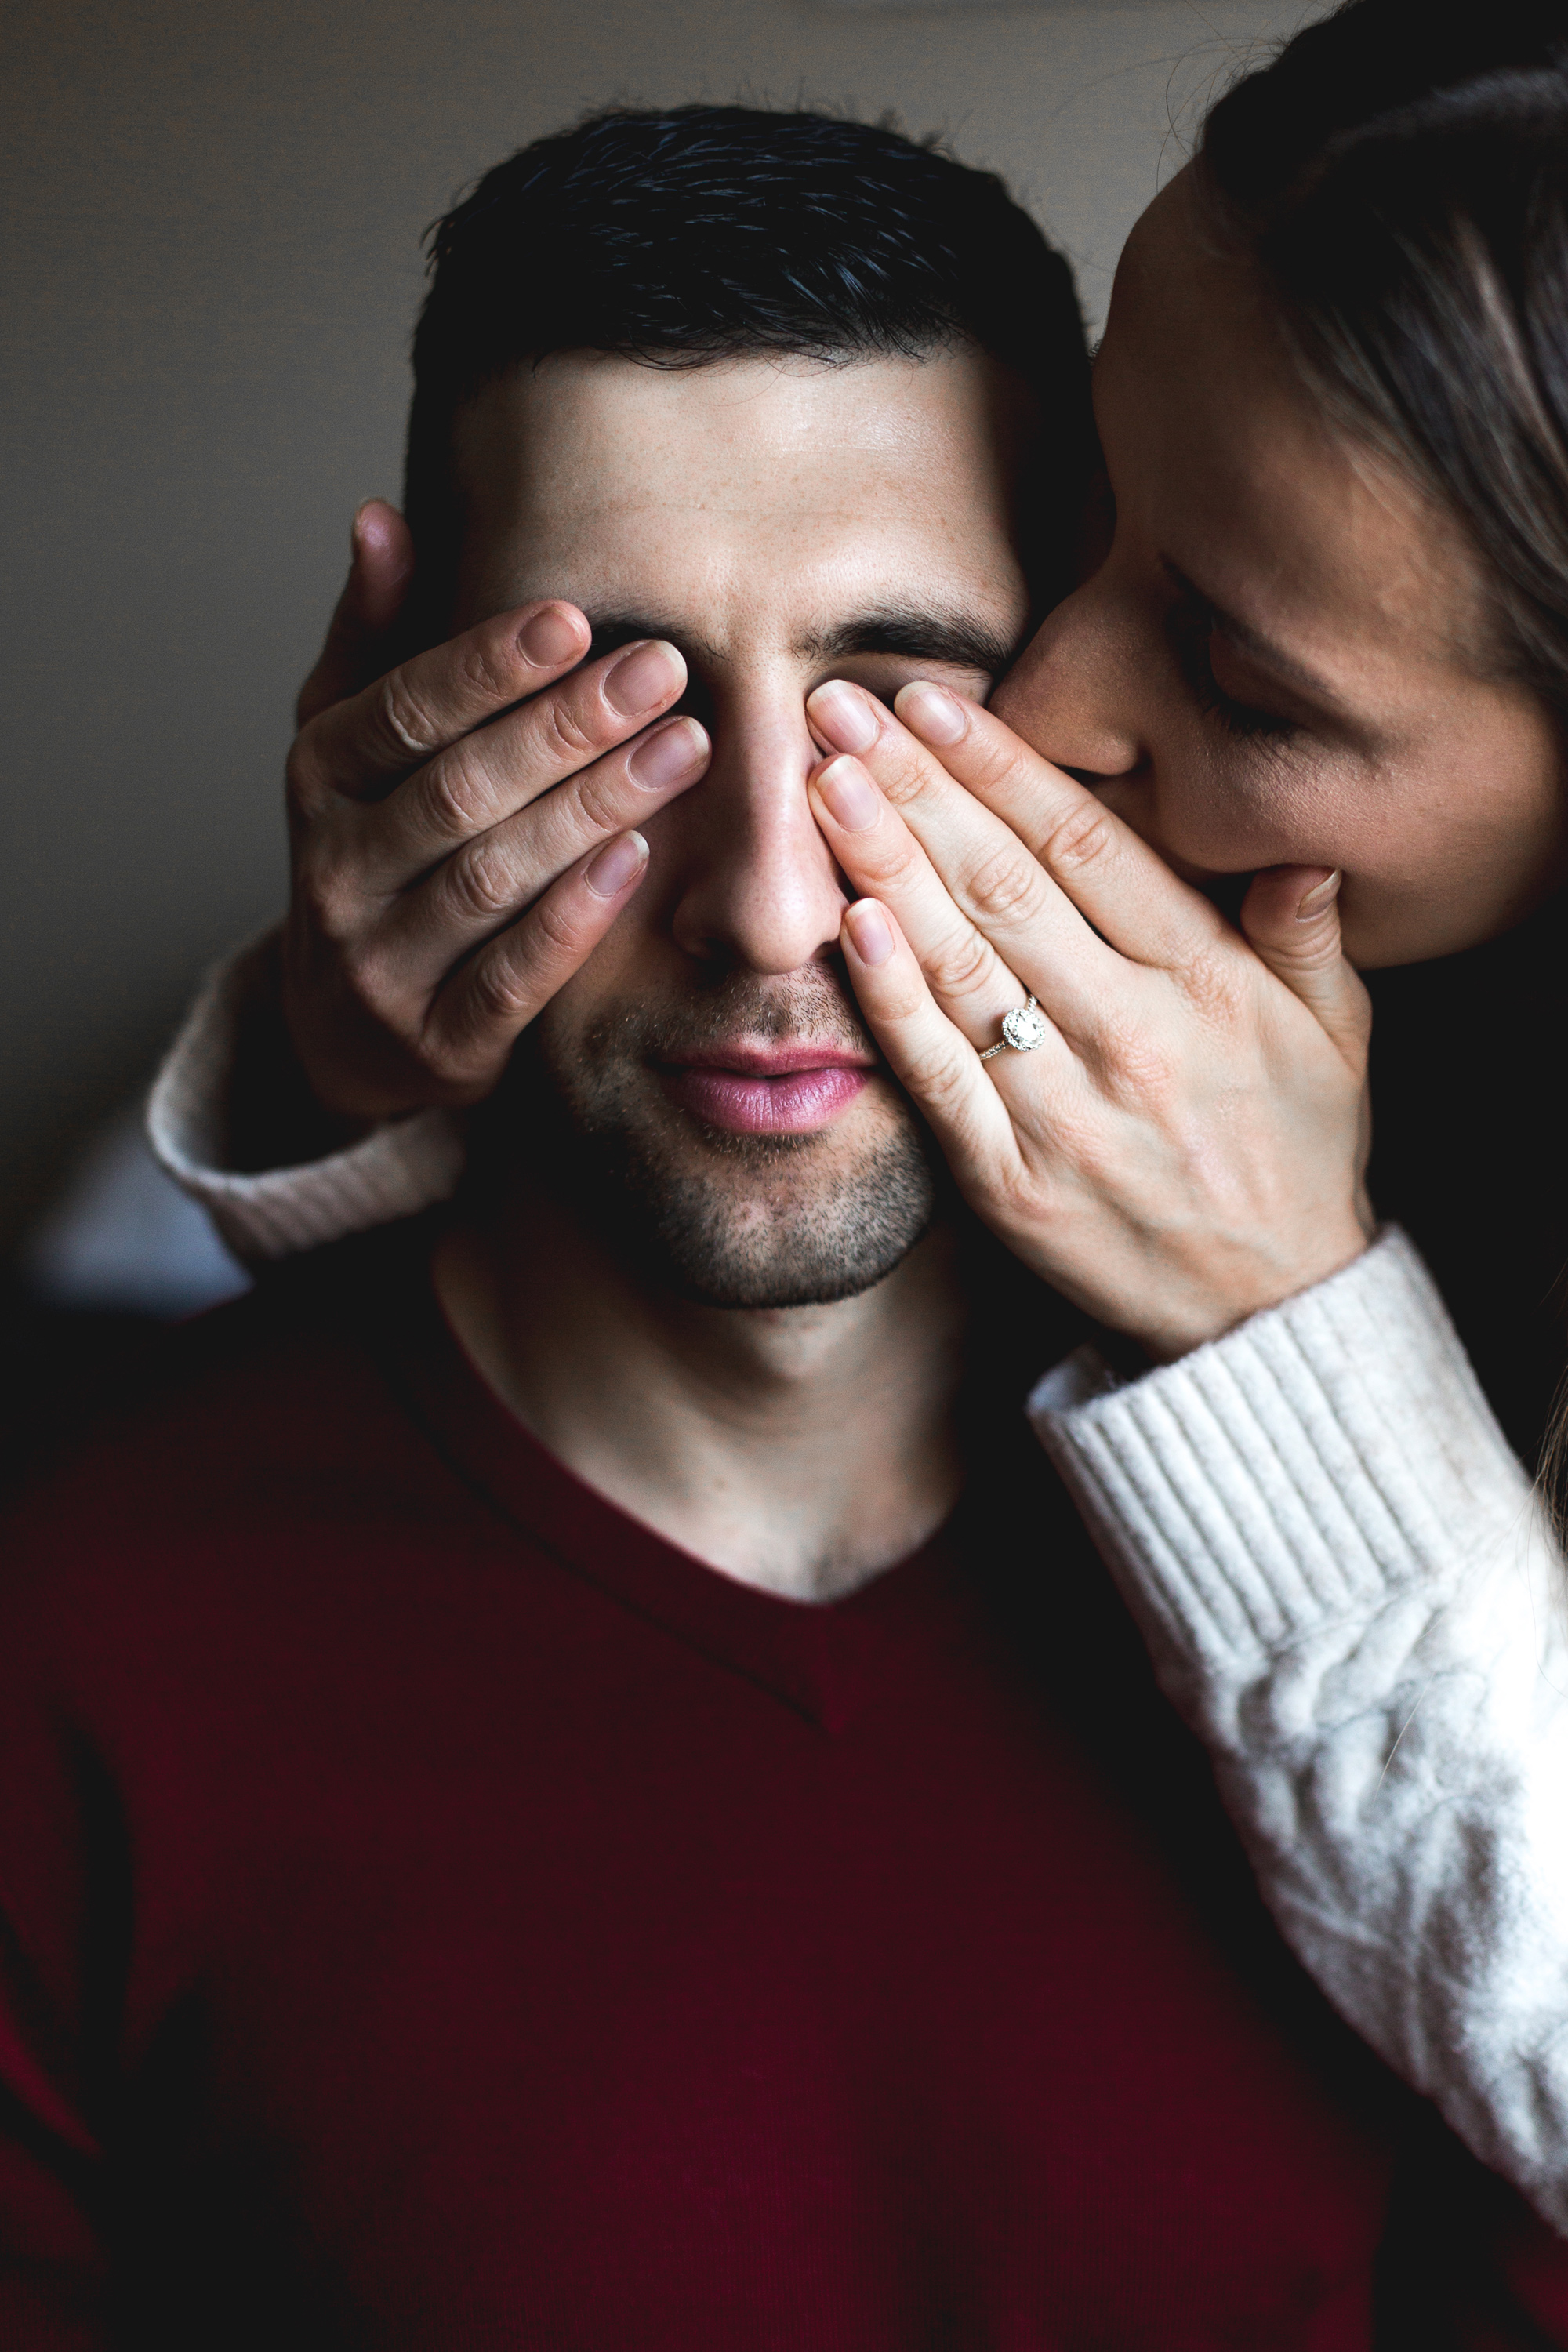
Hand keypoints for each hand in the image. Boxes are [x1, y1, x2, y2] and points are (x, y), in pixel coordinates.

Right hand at [280, 501, 709, 1122]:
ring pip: (493, 877)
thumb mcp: (351, 747)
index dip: (488, 665)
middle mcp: (334, 871)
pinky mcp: (439, 1044)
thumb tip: (381, 519)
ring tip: (683, 747)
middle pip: (459, 790)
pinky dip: (576, 914)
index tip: (575, 615)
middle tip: (662, 669)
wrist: (344, 1034)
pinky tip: (641, 856)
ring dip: (592, 808)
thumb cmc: (372, 853)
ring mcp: (381, 966)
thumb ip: (373, 640)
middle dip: (565, 726)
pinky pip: (514, 974)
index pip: (403, 710)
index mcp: (317, 779)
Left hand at [803, 677, 1372, 1360]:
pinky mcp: (1011, 1181)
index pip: (1089, 849)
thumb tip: (1299, 841)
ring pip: (962, 966)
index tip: (932, 700)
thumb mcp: (1337, 1034)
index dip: (1003, 767)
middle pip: (1006, 888)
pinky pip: (940, 1077)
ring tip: (822, 783)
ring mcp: (1065, 1111)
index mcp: (1208, 983)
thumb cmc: (1297, 1152)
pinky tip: (847, 925)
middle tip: (838, 707)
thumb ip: (1306, 932)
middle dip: (916, 788)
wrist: (1265, 1312)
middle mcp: (1132, 1035)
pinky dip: (892, 1001)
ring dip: (883, 866)